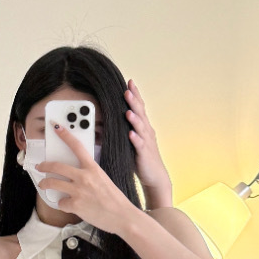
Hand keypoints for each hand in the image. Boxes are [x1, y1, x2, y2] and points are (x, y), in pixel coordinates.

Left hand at [38, 123, 136, 233]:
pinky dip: (62, 204)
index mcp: (93, 168)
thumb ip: (90, 175)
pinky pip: (61, 203)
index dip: (65, 136)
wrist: (121, 215)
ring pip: (53, 183)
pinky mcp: (75, 205)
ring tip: (43, 185)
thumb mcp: (103, 179)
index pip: (77, 147)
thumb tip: (77, 176)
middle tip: (40, 166)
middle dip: (45, 166)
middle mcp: (84, 177)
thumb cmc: (115, 199)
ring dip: (45, 184)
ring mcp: (78, 191)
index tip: (56, 127)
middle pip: (57, 166)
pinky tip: (68, 206)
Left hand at [125, 80, 171, 207]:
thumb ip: (121, 131)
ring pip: (140, 128)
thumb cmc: (140, 159)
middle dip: (134, 101)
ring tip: (128, 110)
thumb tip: (103, 125)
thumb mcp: (130, 142)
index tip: (129, 82)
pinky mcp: (144, 155)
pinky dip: (135, 139)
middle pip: (140, 113)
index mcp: (142, 128)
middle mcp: (146, 132)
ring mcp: (146, 143)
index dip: (135, 94)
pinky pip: (140, 146)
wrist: (155, 177)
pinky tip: (131, 134)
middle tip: (127, 90)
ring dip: (134, 118)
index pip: (139, 107)